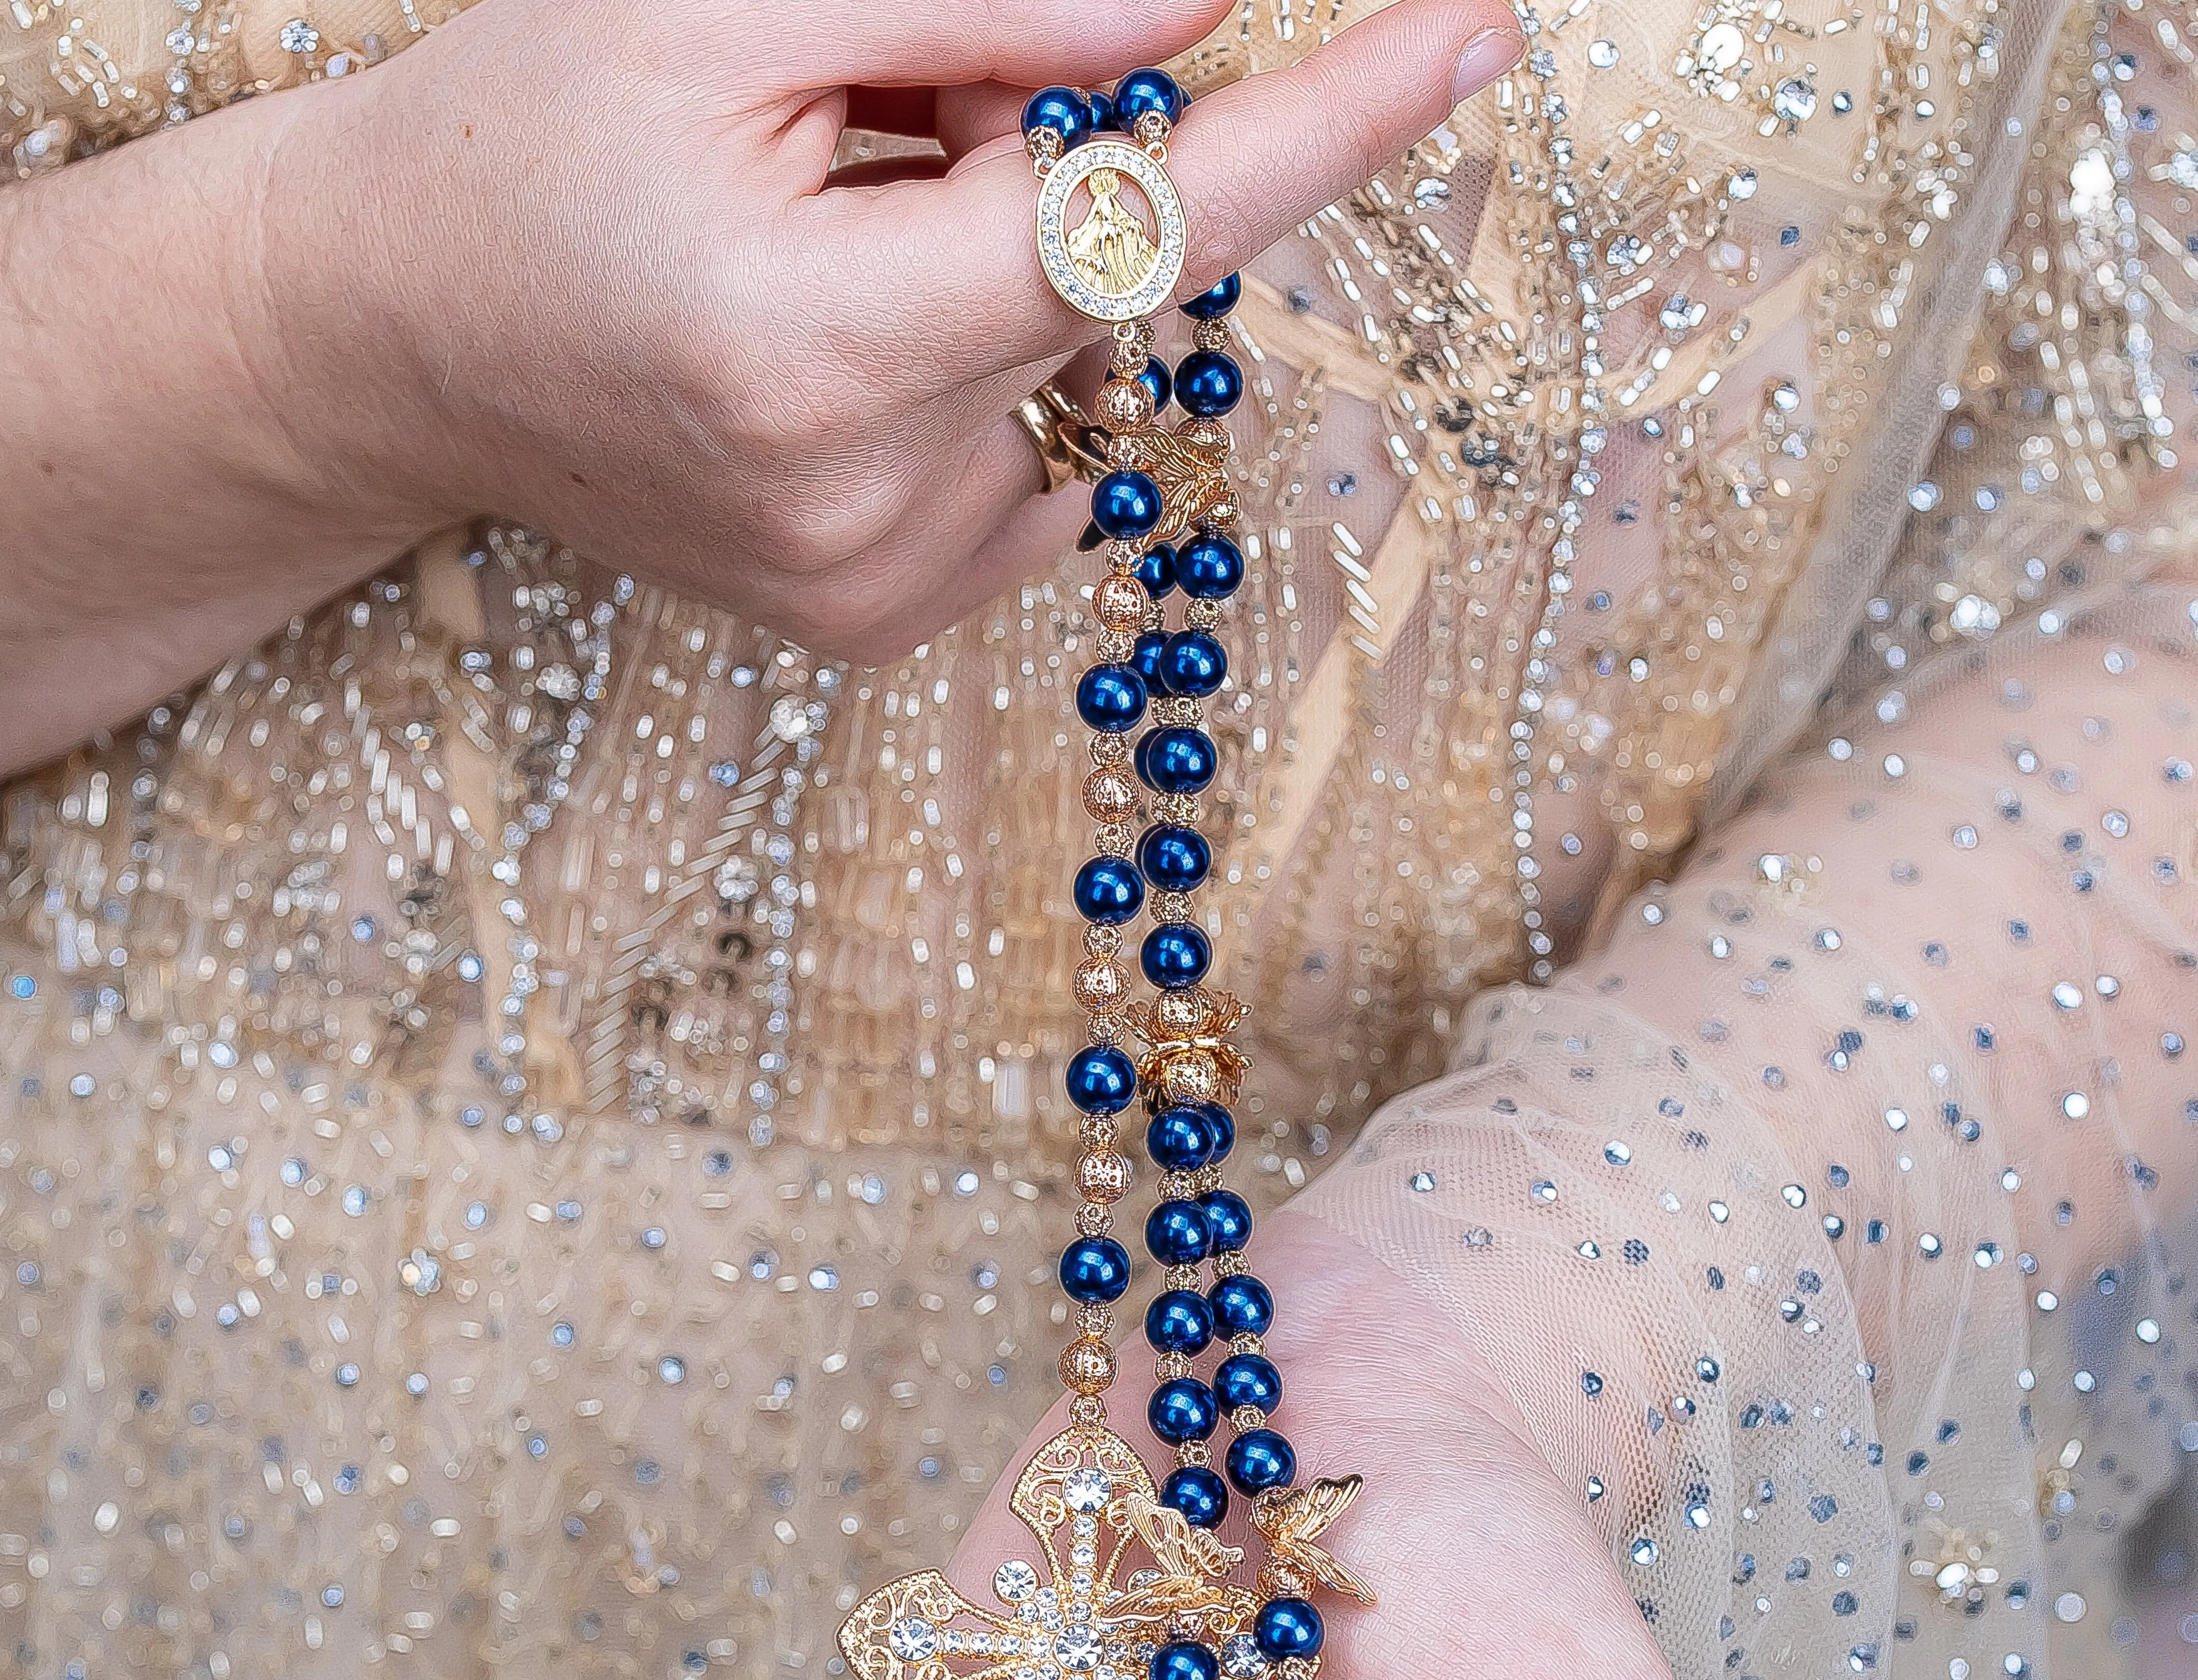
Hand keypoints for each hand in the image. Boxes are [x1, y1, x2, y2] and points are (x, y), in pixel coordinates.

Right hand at [275, 0, 1519, 665]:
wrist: (388, 334)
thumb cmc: (529, 142)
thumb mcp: (726, 11)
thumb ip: (985, 5)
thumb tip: (1204, 14)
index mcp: (809, 340)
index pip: (1140, 229)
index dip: (1325, 125)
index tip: (1478, 35)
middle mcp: (856, 501)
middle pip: (1103, 286)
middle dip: (1051, 159)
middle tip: (886, 115)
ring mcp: (869, 585)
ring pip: (1069, 377)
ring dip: (1006, 273)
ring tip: (828, 241)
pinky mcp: (870, 623)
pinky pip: (1030, 471)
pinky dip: (980, 377)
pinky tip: (838, 349)